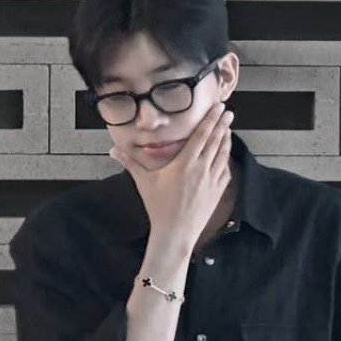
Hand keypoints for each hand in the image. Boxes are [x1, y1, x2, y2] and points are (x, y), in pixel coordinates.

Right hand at [108, 101, 233, 249]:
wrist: (175, 233)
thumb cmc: (158, 207)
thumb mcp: (144, 182)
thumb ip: (130, 163)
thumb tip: (113, 150)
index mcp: (185, 163)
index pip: (201, 135)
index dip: (211, 119)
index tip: (218, 107)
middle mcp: (202, 168)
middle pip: (215, 141)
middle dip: (222, 124)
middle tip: (228, 111)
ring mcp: (212, 180)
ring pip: (223, 154)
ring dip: (226, 139)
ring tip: (228, 128)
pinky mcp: (217, 192)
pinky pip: (225, 170)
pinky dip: (226, 159)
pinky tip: (225, 155)